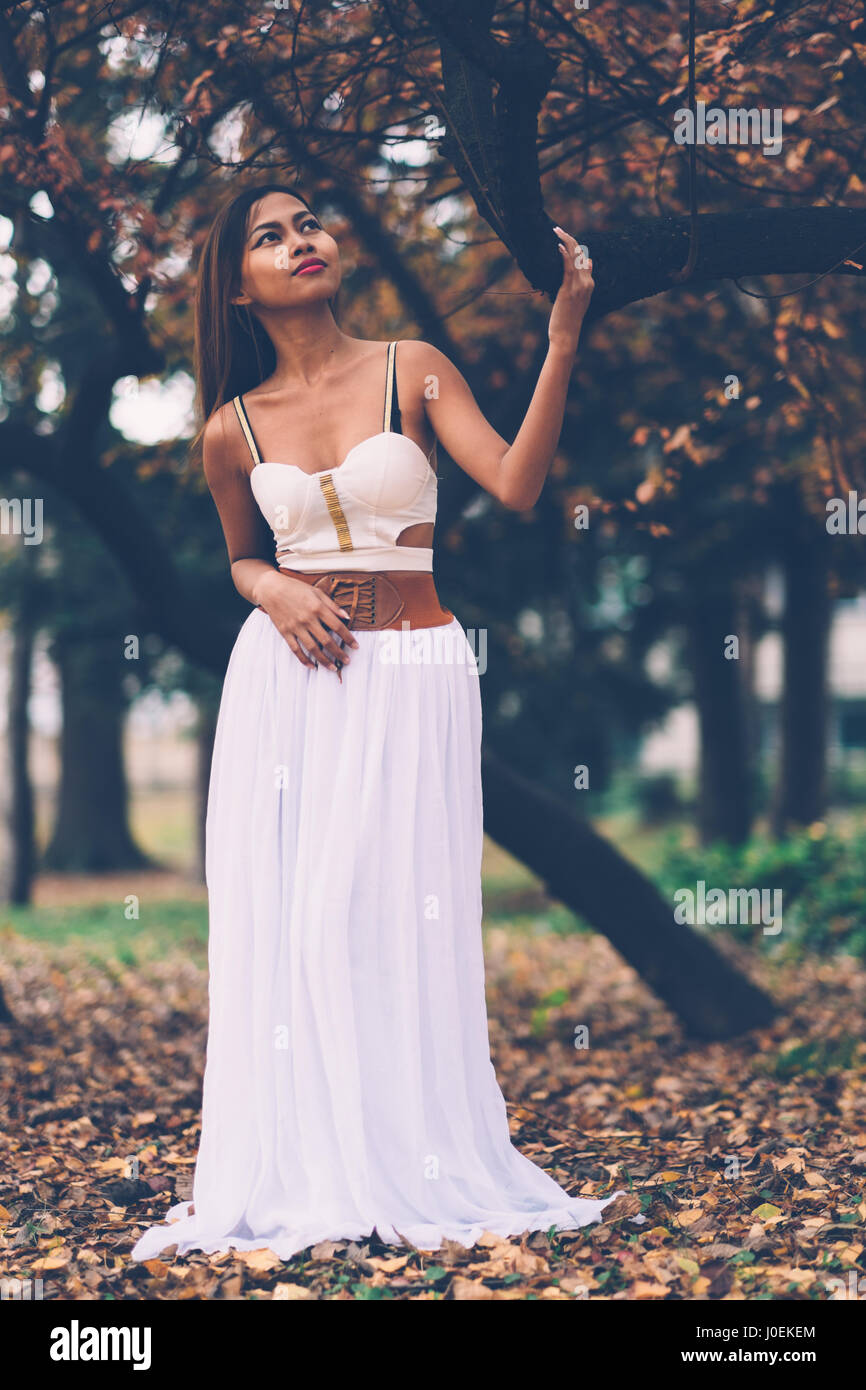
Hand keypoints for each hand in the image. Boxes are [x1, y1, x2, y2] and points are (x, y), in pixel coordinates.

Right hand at [255, 570, 359, 673]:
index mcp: (317, 607)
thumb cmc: (295, 588)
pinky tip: (312, 666)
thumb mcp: (316, 592)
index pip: (337, 626)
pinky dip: (304, 659)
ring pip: (312, 648)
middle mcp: (307, 619)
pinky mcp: (285, 632)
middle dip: (338, 653)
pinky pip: (296, 649)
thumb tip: (347, 617)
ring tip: (333, 668)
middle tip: (347, 661)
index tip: (356, 646)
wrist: (271, 588)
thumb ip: (332, 605)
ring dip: (324, 660)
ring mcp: (295, 627)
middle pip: (327, 641)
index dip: (348, 638)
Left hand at [548, 225, 593, 353]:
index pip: (584, 258)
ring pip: (575, 257)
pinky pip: (568, 268)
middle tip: (557, 229)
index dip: (575, 246)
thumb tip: (587, 264)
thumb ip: (582, 283)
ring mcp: (578, 286)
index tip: (563, 237)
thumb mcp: (578, 300)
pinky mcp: (568, 290)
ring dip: (566, 241)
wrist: (567, 335)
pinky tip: (558, 246)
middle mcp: (587, 282)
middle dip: (569, 239)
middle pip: (581, 254)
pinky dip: (564, 255)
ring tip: (556, 231)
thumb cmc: (569, 320)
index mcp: (590, 284)